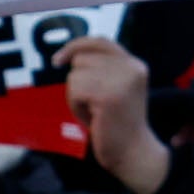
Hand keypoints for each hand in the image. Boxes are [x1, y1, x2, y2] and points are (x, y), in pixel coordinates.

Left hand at [61, 37, 170, 193]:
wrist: (133, 152)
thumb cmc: (118, 123)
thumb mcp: (116, 88)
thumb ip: (103, 69)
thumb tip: (70, 54)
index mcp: (135, 64)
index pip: (100, 41)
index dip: (75, 46)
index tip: (58, 59)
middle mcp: (132, 67)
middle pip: (82, 60)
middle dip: (79, 82)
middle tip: (94, 105)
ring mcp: (122, 80)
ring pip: (75, 76)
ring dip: (76, 96)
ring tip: (94, 112)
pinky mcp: (108, 96)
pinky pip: (75, 91)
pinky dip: (76, 106)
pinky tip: (92, 118)